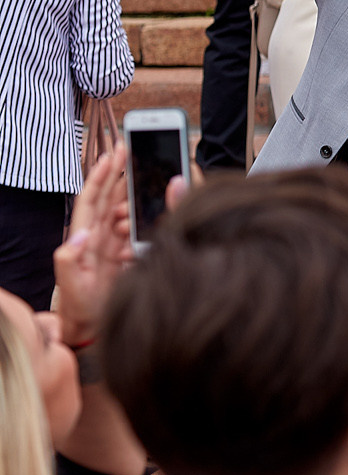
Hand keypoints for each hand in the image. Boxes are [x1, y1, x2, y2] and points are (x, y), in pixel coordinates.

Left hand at [53, 146, 135, 348]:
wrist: (92, 327)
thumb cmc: (79, 306)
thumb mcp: (69, 282)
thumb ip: (68, 257)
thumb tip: (80, 233)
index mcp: (83, 237)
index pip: (91, 199)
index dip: (101, 175)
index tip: (112, 154)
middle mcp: (97, 235)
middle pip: (108, 195)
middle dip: (118, 170)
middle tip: (130, 147)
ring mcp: (112, 242)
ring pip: (124, 208)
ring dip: (135, 195)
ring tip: (147, 186)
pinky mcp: (126, 251)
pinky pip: (136, 227)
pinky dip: (144, 217)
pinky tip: (152, 214)